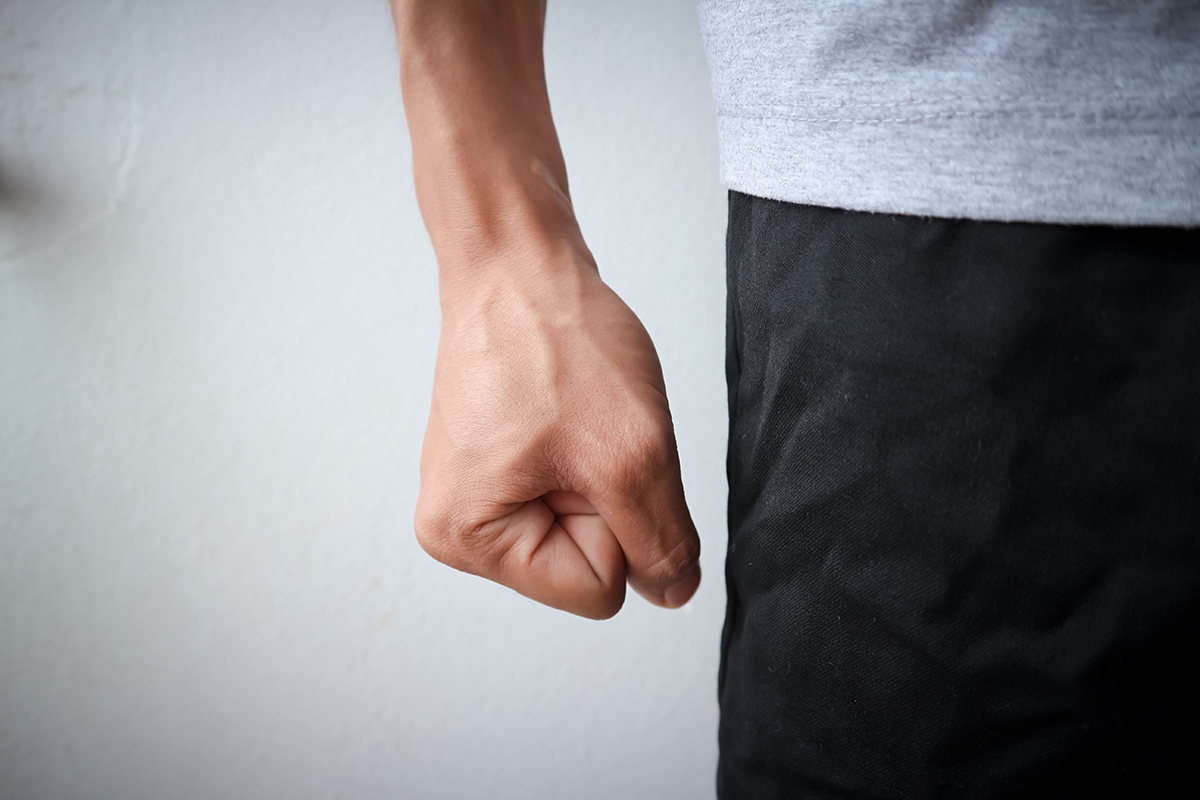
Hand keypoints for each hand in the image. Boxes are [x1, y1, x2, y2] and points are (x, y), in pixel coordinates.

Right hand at [414, 240, 700, 618]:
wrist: (519, 263)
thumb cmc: (554, 340)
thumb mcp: (632, 455)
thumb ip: (662, 540)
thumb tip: (672, 592)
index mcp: (466, 540)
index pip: (597, 590)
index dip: (615, 521)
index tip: (582, 450)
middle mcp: (457, 529)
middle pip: (586, 564)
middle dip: (604, 496)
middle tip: (578, 429)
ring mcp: (476, 496)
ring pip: (585, 525)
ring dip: (599, 472)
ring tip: (569, 417)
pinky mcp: (496, 468)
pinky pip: (572, 490)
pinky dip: (589, 453)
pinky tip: (562, 411)